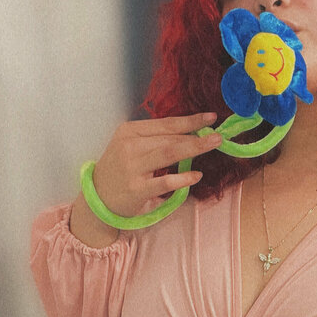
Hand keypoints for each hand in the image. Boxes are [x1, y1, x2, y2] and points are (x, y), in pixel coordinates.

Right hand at [91, 113, 223, 217]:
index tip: (210, 118)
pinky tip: (196, 175)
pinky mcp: (136, 189)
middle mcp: (130, 146)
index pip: (165, 123)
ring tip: (213, 145)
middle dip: (196, 135)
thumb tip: (190, 133)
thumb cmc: (120, 171)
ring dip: (194, 148)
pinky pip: (164, 182)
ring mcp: (132, 167)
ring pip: (169, 153)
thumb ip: (155, 139)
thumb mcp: (131, 147)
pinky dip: (182, 178)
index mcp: (130, 131)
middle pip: (170, 137)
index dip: (190, 120)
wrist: (98, 198)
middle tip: (219, 136)